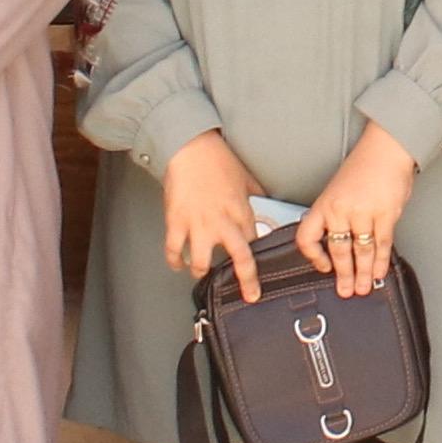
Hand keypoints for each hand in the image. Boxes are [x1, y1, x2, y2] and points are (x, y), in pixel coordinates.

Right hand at [159, 131, 269, 303]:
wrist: (189, 147)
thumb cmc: (217, 159)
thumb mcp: (246, 177)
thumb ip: (256, 193)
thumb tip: (267, 200)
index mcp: (242, 211)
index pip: (255, 242)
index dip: (257, 257)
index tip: (257, 267)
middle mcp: (223, 222)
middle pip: (240, 259)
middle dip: (247, 281)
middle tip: (250, 295)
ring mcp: (198, 224)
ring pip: (202, 262)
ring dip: (202, 271)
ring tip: (201, 273)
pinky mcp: (176, 221)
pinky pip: (174, 249)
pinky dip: (174, 260)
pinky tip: (177, 264)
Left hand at [301, 125, 417, 293]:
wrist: (386, 149)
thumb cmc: (364, 166)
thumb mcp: (337, 190)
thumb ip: (335, 215)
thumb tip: (337, 243)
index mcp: (325, 204)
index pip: (308, 237)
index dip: (314, 257)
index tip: (323, 266)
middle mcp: (340, 210)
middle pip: (338, 251)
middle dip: (344, 275)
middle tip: (346, 290)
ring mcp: (363, 213)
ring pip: (361, 252)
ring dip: (364, 273)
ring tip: (364, 287)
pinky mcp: (385, 214)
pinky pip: (382, 244)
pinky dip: (381, 261)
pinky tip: (380, 272)